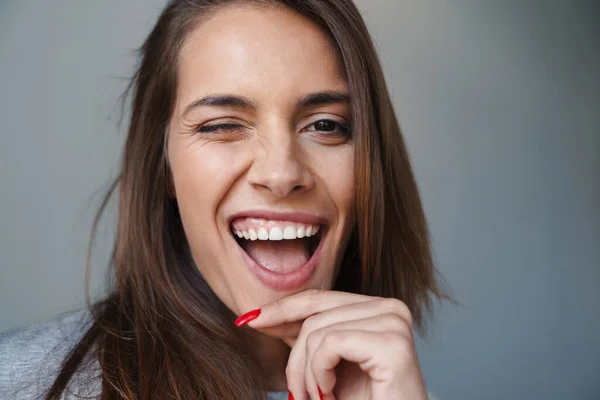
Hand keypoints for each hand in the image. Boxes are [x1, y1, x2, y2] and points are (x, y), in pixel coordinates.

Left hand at [243, 290, 427, 399]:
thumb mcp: (327, 365)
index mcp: (378, 307)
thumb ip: (307, 337)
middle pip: (315, 314)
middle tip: (299, 394)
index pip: (319, 299)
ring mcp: (394, 322)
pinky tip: (330, 394)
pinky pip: (330, 344)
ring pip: (318, 331)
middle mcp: (391, 307)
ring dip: (307, 374)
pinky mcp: (392, 344)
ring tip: (320, 399)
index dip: (282, 308)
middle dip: (295, 357)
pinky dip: (319, 374)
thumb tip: (263, 314)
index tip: (249, 319)